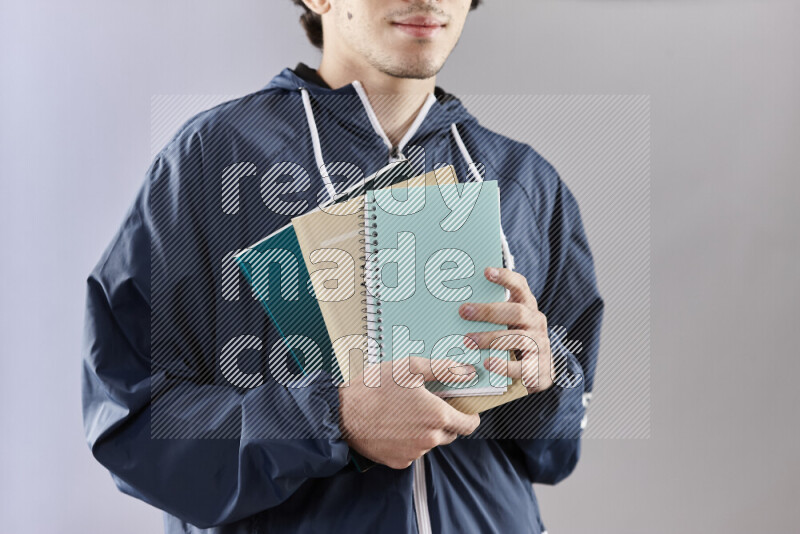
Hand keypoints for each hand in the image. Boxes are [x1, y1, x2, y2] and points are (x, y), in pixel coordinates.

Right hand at [338, 357, 480, 469]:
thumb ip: (443, 369)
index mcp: (437, 416)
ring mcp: (414, 453)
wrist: (341, 414)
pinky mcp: (399, 461)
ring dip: (424, 430)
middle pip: (450, 434)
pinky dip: (408, 440)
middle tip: (425, 404)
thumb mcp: (409, 368)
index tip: (463, 408)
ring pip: (430, 442)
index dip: (469, 415)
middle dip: (444, 420)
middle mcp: (430, 438)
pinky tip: (393, 425)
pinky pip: (412, 451)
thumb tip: (467, 372)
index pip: (469, 425)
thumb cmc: (374, 388)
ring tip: (403, 412)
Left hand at [459, 267, 553, 392]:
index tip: (486, 272)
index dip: (506, 278)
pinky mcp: (538, 367)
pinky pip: (522, 366)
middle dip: (488, 311)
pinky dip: (503, 365)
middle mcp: (536, 321)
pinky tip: (487, 363)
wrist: (538, 369)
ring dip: (490, 338)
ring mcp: (539, 343)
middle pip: (516, 312)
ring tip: (468, 341)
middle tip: (463, 311)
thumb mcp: (508, 321)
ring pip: (517, 338)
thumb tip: (458, 304)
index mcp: (527, 306)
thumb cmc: (514, 339)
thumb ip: (492, 311)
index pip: (520, 286)